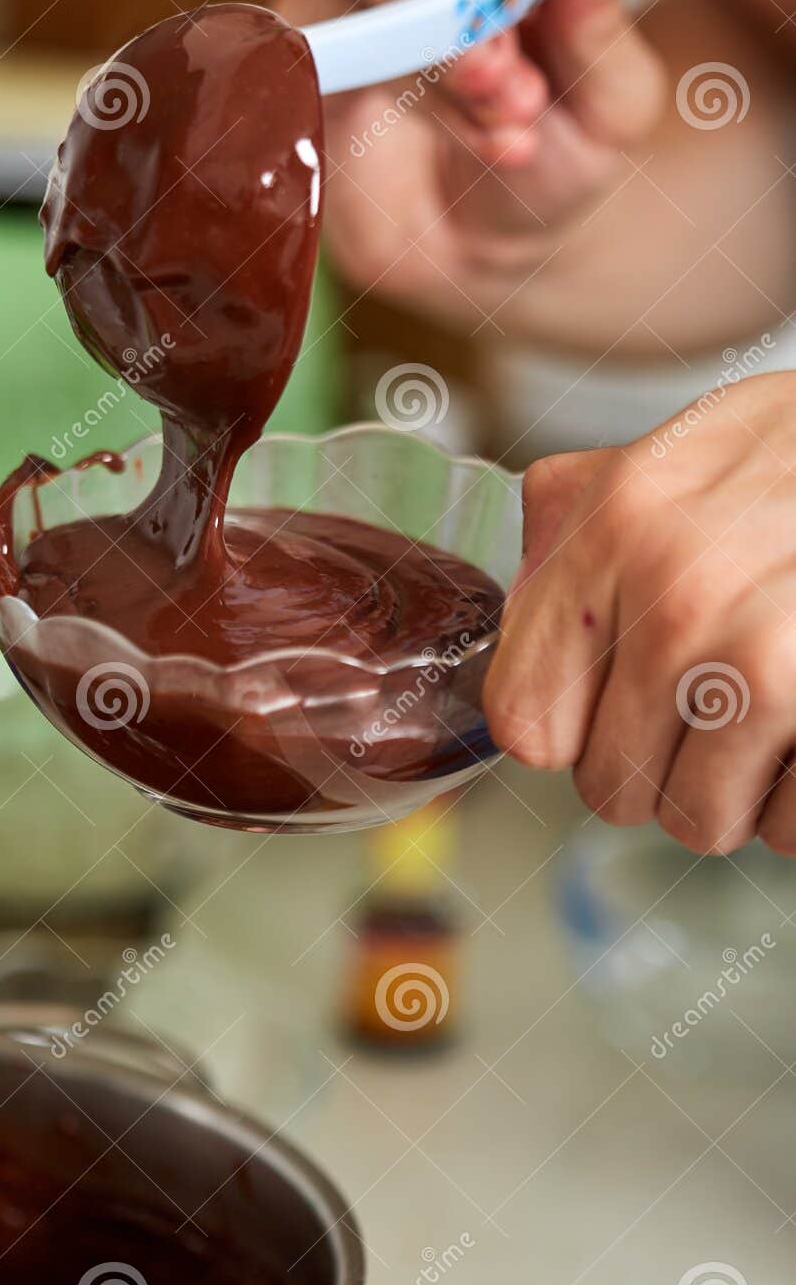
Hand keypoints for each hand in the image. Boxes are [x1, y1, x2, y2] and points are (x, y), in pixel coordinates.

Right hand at [274, 0, 663, 324]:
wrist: (475, 249)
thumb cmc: (549, 157)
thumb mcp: (607, 108)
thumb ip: (600, 27)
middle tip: (508, 76)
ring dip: (433, 46)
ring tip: (490, 118)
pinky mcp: (304, 39)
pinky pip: (314, 26)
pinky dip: (373, 79)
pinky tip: (423, 129)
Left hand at [483, 372, 795, 856]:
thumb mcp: (669, 452)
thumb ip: (571, 523)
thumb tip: (516, 609)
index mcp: (612, 533)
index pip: (526, 720)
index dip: (569, 729)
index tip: (604, 709)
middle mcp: (674, 600)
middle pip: (610, 787)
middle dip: (657, 767)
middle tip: (707, 711)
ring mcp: (762, 662)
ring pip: (697, 822)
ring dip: (734, 791)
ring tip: (769, 719)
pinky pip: (787, 832)